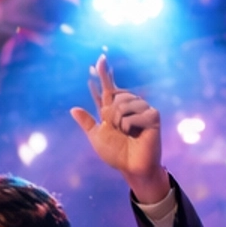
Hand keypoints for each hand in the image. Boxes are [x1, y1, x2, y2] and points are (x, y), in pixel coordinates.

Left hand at [69, 57, 166, 198]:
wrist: (131, 167)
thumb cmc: (116, 154)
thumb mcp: (97, 137)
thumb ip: (87, 123)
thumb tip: (73, 109)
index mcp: (115, 109)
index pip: (109, 88)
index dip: (104, 74)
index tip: (100, 59)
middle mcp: (129, 105)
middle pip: (114, 95)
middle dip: (110, 115)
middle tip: (117, 130)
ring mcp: (142, 109)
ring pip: (123, 104)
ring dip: (119, 122)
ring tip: (126, 133)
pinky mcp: (152, 115)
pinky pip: (134, 114)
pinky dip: (130, 126)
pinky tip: (135, 134)